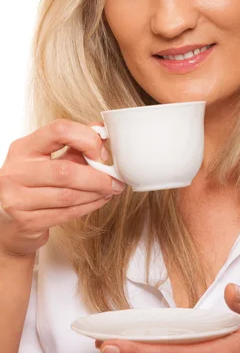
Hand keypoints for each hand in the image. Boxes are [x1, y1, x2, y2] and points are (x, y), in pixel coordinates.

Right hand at [0, 119, 124, 257]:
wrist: (9, 221)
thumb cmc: (33, 184)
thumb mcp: (49, 158)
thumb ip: (74, 144)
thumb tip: (103, 132)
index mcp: (24, 147)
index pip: (58, 130)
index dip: (87, 140)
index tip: (101, 154)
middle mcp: (16, 171)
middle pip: (66, 170)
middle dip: (98, 177)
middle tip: (116, 181)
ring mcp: (17, 198)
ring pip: (68, 195)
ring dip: (96, 194)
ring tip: (109, 191)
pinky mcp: (26, 221)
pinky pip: (65, 214)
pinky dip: (88, 207)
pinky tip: (98, 201)